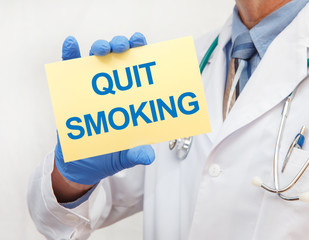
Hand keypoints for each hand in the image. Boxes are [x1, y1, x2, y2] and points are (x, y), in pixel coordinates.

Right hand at [56, 33, 153, 185]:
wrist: (83, 165)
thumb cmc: (109, 156)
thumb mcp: (125, 156)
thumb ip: (135, 154)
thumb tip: (147, 156)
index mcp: (131, 98)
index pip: (138, 69)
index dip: (141, 52)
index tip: (141, 42)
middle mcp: (114, 88)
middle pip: (119, 58)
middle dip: (121, 46)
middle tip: (121, 47)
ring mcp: (93, 88)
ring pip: (97, 59)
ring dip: (100, 48)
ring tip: (101, 50)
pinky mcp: (74, 92)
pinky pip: (70, 70)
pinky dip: (70, 55)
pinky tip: (71, 44)